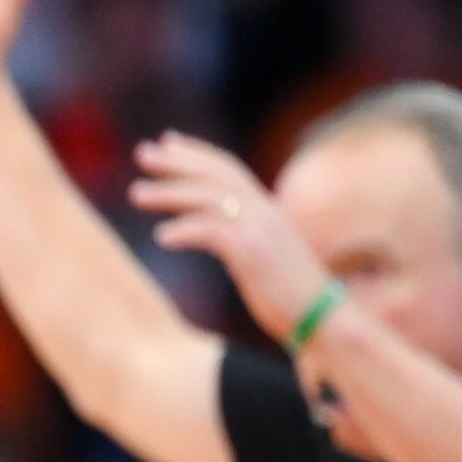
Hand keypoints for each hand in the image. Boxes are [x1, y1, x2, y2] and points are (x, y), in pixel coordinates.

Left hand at [128, 132, 332, 340]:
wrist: (326, 320)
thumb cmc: (294, 297)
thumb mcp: (267, 258)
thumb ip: (246, 239)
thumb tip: (222, 236)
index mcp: (267, 211)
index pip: (228, 170)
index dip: (197, 153)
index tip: (167, 141)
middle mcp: (264, 213)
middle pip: (215, 174)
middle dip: (176, 161)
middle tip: (141, 153)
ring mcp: (260, 231)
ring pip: (209, 197)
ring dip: (169, 193)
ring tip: (136, 194)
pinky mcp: (254, 254)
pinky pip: (213, 232)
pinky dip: (185, 230)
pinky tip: (161, 237)